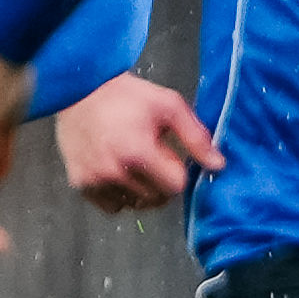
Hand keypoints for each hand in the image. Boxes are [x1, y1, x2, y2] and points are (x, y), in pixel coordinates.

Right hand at [49, 72, 222, 213]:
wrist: (79, 91)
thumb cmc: (128, 96)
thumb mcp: (168, 106)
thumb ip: (196, 137)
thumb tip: (218, 166)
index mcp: (138, 152)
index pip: (175, 186)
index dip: (176, 171)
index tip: (167, 153)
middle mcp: (115, 172)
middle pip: (156, 198)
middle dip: (160, 181)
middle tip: (150, 155)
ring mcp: (95, 181)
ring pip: (135, 204)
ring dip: (141, 190)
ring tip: (133, 162)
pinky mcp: (81, 185)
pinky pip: (112, 206)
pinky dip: (120, 195)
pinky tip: (117, 172)